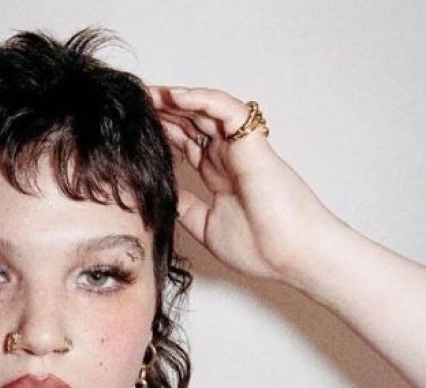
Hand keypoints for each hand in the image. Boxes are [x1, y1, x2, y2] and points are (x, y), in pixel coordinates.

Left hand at [148, 86, 340, 283]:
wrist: (292, 257)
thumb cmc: (261, 248)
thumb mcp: (204, 224)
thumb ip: (184, 205)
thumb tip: (157, 191)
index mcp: (220, 175)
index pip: (186, 143)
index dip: (162, 131)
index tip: (133, 125)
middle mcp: (230, 157)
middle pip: (192, 122)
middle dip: (162, 110)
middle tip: (133, 100)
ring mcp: (241, 148)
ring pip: (206, 111)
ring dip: (176, 99)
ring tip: (148, 93)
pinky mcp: (253, 144)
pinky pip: (227, 110)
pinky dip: (202, 100)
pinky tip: (175, 97)